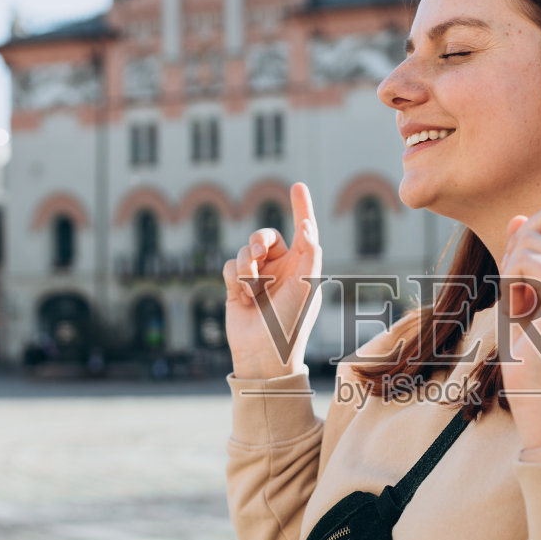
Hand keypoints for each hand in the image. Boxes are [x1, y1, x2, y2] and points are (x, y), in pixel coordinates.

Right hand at [223, 182, 322, 379]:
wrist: (263, 353)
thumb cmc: (291, 323)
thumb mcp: (307, 287)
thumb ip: (310, 253)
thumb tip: (307, 225)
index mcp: (302, 266)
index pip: (303, 230)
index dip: (301, 207)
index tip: (297, 186)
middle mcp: (281, 268)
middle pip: (265, 235)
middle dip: (259, 240)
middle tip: (258, 254)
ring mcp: (259, 276)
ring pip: (245, 251)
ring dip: (247, 267)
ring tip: (253, 290)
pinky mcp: (238, 286)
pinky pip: (230, 266)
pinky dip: (236, 280)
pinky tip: (244, 299)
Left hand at [499, 132, 540, 447]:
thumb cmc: (530, 346)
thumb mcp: (522, 292)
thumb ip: (525, 254)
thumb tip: (518, 220)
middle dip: (520, 243)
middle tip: (521, 288)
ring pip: (532, 234)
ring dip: (513, 266)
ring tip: (525, 304)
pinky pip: (527, 257)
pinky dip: (515, 281)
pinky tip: (528, 308)